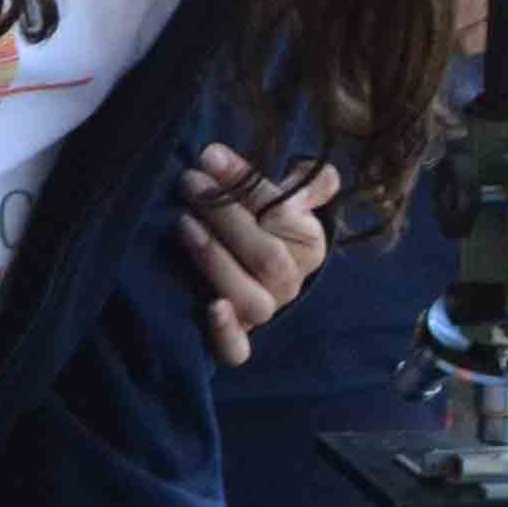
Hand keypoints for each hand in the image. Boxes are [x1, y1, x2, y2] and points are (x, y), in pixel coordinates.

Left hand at [178, 146, 343, 365]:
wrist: (245, 264)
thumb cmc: (263, 222)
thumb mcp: (289, 197)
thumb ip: (307, 184)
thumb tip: (323, 175)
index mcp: (308, 244)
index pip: (282, 213)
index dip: (246, 184)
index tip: (210, 156)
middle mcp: (289, 282)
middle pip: (264, 255)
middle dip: (224, 215)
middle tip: (190, 182)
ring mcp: (264, 311)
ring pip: (250, 297)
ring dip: (216, 259)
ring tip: (183, 223)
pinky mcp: (237, 338)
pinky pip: (237, 350)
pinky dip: (225, 334)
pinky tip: (210, 308)